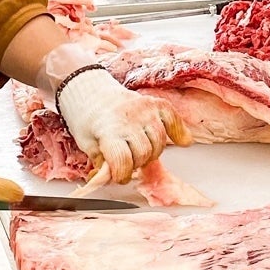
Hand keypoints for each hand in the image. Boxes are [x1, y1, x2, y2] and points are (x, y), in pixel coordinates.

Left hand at [55, 68, 190, 183]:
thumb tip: (112, 179)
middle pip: (144, 153)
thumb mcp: (87, 144)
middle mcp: (130, 119)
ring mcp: (144, 110)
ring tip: (140, 151)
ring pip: (159, 142)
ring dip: (151, 152)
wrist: (89, 91)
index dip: (121, 175)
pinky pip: (172, 118)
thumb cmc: (86, 119)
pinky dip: (179, 131)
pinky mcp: (154, 103)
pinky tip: (182, 141)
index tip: (119, 176)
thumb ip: (102, 162)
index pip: (123, 161)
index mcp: (109, 130)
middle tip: (128, 161)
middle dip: (136, 163)